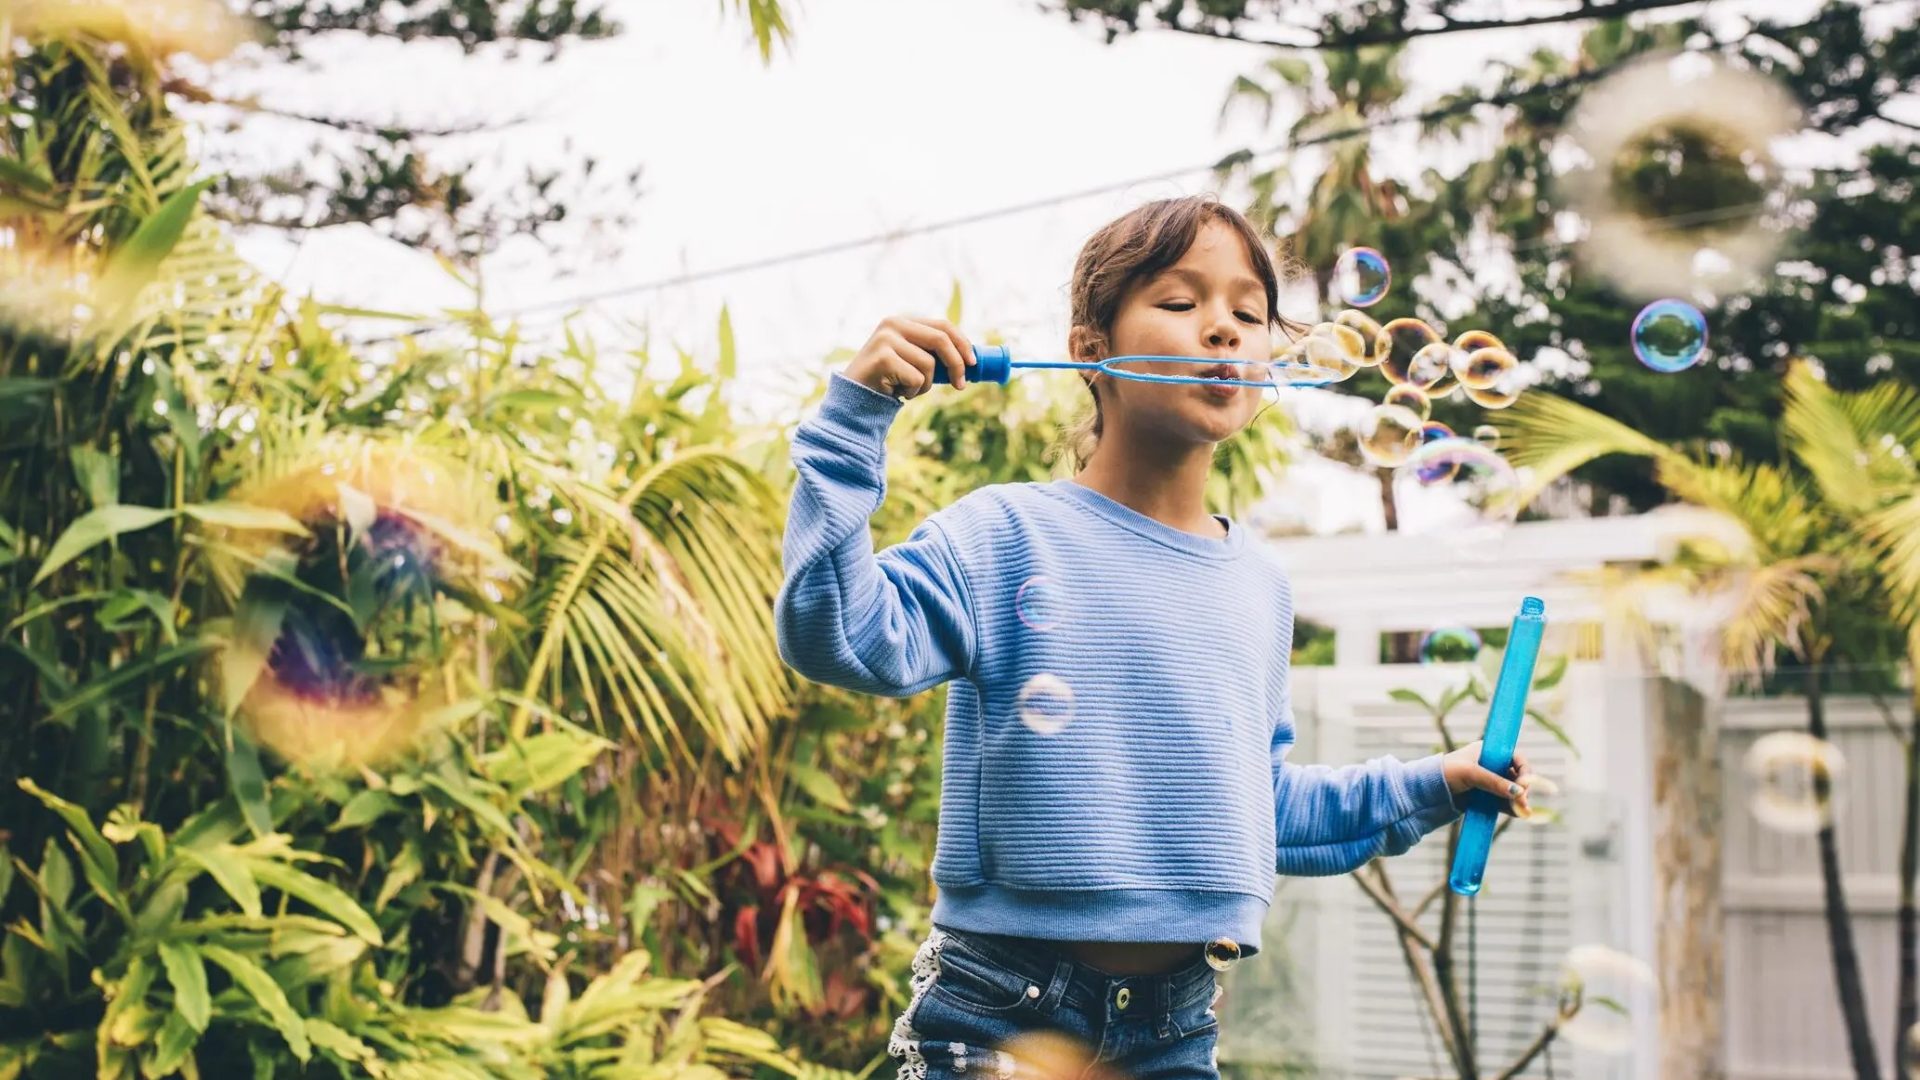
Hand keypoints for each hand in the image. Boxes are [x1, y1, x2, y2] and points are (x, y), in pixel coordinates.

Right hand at [845, 316, 973, 400]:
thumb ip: (931, 353)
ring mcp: (886, 339)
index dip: (962, 343)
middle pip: (940, 339)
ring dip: (925, 384)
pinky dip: (912, 391)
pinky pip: (916, 378)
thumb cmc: (887, 381)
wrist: (854, 397)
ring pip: (929, 364)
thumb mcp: (911, 361)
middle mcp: (893, 324)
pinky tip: (896, 392)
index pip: (942, 325)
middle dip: (956, 364)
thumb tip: (970, 360)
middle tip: (961, 385)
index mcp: (903, 321)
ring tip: (908, 388)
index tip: (973, 363)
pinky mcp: (883, 358)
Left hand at [1442, 741, 1535, 817]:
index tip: (1525, 784)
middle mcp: (1491, 765)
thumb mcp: (1471, 774)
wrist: (1427, 791)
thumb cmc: (1447, 773)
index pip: (1515, 758)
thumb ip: (1495, 782)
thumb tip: (1519, 792)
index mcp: (1488, 751)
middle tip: (1523, 801)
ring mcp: (1489, 782)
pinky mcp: (1485, 797)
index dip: (1524, 770)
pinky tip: (1516, 813)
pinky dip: (1510, 807)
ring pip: (1511, 791)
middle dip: (1522, 788)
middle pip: (1516, 776)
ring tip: (1522, 810)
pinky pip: (1503, 802)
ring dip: (1518, 800)